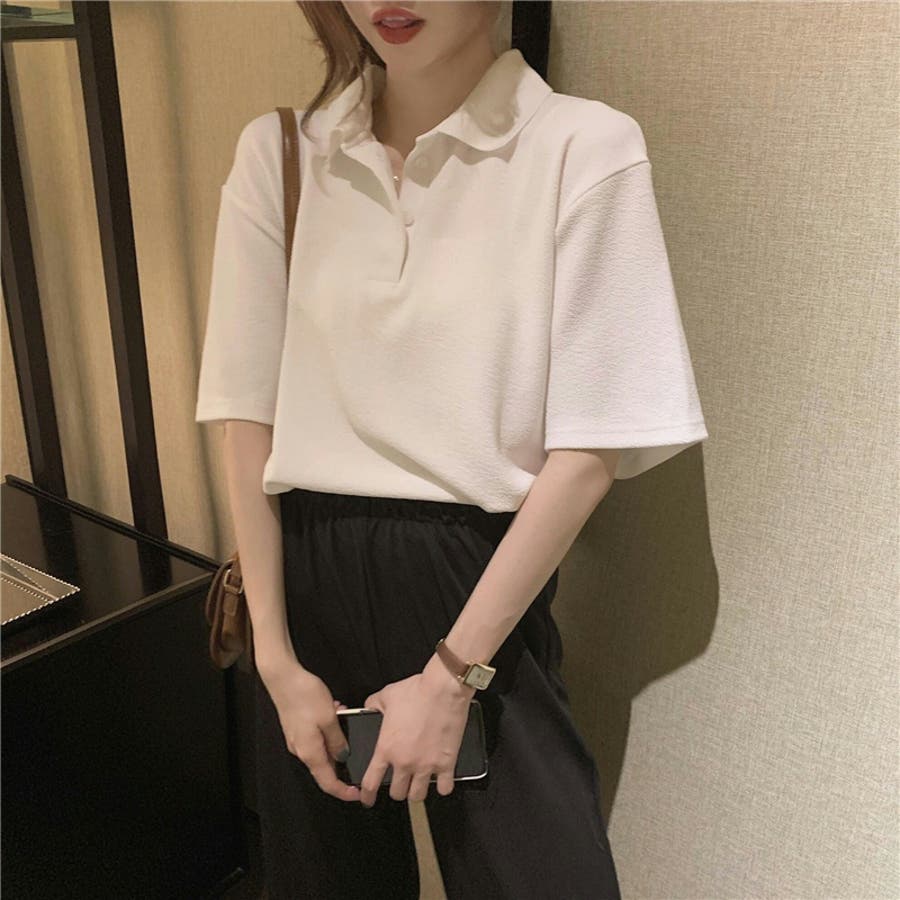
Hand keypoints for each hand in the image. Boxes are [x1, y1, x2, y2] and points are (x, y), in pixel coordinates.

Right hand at [259, 658, 360, 803]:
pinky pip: (316, 736)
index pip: (327, 782)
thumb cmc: (305, 696)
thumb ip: (338, 741)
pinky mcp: (297, 728)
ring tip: (346, 720)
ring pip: (322, 748)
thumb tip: (343, 756)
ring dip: (337, 739)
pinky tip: (335, 711)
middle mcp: (301, 750)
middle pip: (325, 767)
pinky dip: (328, 729)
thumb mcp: (329, 718)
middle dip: (343, 761)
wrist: (283, 678)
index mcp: (309, 752)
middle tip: (358, 753)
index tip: (357, 793)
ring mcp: (297, 739)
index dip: (343, 791)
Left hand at [359, 653, 475, 805]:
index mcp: (386, 748)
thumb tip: (368, 707)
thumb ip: (373, 705)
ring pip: (418, 796)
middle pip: (397, 794)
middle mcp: (405, 762)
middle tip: (401, 781)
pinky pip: (444, 788)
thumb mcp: (387, 695)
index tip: (367, 799)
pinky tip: (441, 778)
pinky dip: (442, 786)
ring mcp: (426, 765)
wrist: (443, 688)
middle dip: (397, 789)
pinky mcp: (447, 763)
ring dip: (417, 790)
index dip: (367, 795)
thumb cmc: (416, 690)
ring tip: (419, 782)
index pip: (370, 782)